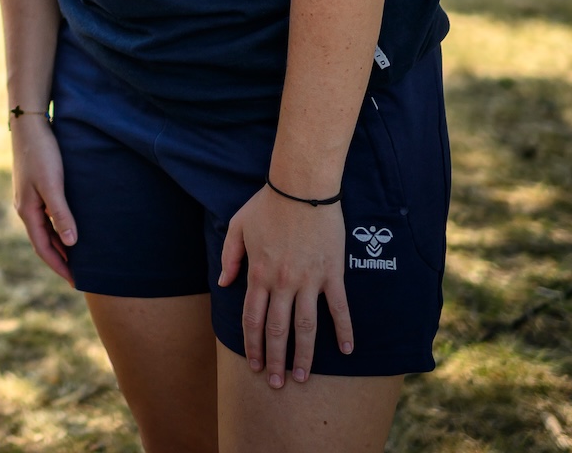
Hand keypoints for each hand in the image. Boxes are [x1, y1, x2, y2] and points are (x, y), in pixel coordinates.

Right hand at [10, 116, 78, 283]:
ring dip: (60, 245)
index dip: (59, 266)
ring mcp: (30, 198)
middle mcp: (27, 208)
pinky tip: (71, 228)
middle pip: (44, 242)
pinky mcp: (37, 187)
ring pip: (46, 230)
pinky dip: (60, 228)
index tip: (75, 282)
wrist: (29, 124)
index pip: (43, 248)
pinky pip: (48, 216)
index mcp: (27, 211)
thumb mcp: (52, 184)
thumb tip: (71, 244)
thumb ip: (61, 214)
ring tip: (78, 257)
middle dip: (60, 260)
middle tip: (80, 275)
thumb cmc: (41, 153)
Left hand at [217, 185, 353, 386]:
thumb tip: (224, 283)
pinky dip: (344, 330)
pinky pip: (339, 308)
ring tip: (301, 377)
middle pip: (277, 330)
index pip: (253, 319)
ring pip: (306, 326)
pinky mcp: (332, 274)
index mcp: (259, 273)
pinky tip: (347, 350)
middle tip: (275, 383)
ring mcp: (309, 280)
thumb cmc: (267, 204)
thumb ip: (230, 257)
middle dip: (274, 359)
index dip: (252, 344)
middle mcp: (282, 282)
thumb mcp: (238, 226)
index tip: (252, 365)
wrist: (302, 188)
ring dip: (304, 355)